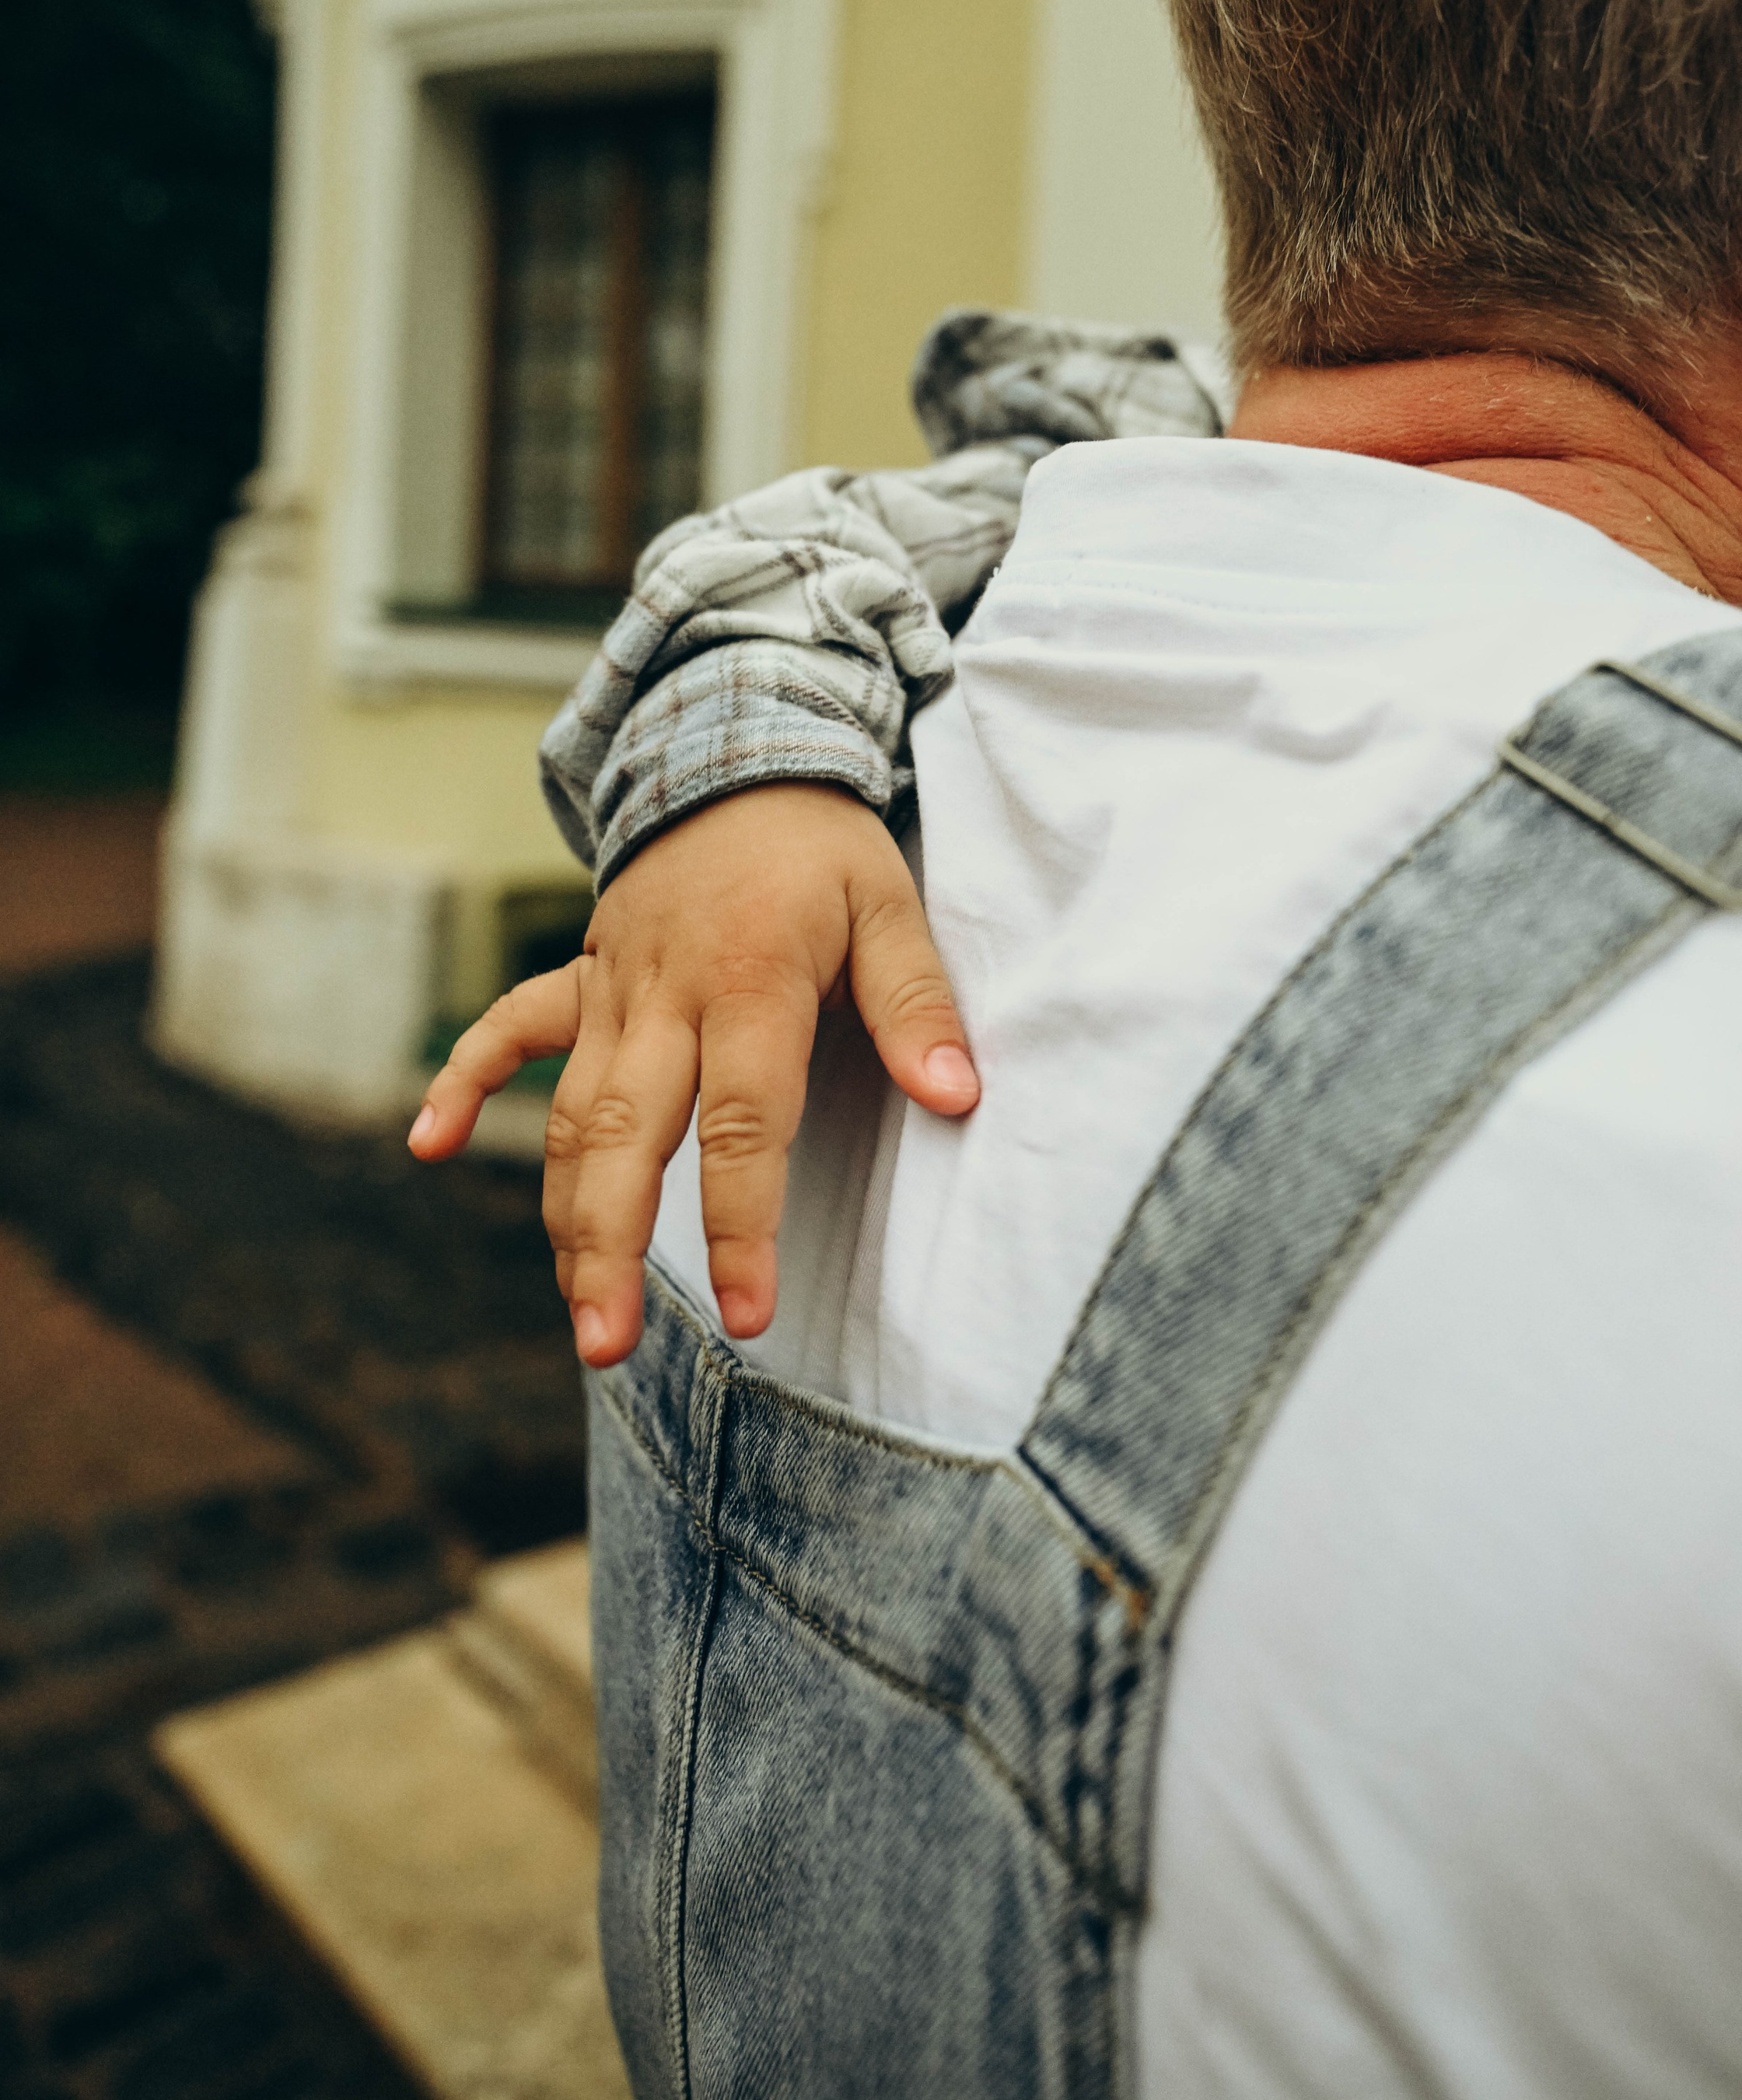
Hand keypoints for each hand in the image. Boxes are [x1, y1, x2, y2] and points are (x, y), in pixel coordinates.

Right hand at [407, 785, 977, 1364]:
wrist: (739, 752)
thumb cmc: (824, 848)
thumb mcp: (890, 906)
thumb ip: (916, 1005)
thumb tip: (956, 1095)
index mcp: (750, 981)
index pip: (742, 1124)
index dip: (740, 1225)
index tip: (748, 1313)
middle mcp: (666, 994)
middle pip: (626, 1136)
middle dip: (610, 1249)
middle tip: (608, 1347)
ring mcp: (613, 987)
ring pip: (570, 1113)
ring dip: (563, 1215)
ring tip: (575, 1313)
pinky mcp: (583, 975)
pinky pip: (510, 1027)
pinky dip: (463, 1079)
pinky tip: (428, 1144)